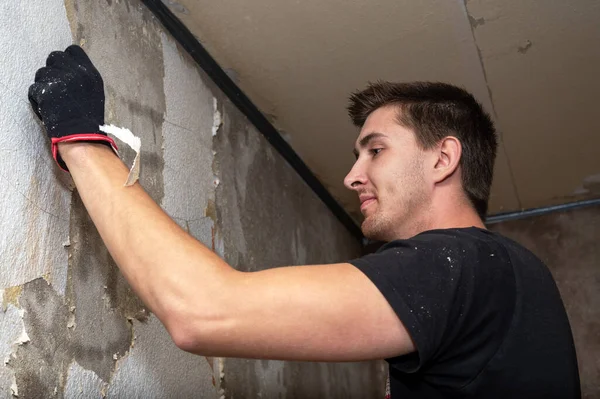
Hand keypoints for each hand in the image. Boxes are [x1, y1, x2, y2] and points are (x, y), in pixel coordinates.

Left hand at [28, 45, 116, 170]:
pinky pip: (34, 89)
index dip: (66, 59)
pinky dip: (37, 99)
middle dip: (53, 70)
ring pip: (41, 73)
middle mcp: (76, 73)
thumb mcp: (94, 92)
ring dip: (44, 85)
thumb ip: (82, 76)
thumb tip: (68, 66)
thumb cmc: (88, 118)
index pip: (72, 51)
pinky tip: (47, 108)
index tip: (64, 70)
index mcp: (90, 73)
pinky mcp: (47, 91)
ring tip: (53, 100)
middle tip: (56, 86)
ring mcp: (61, 81)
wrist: (82, 136)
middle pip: (55, 57)